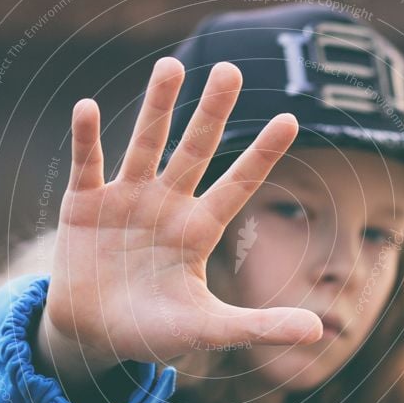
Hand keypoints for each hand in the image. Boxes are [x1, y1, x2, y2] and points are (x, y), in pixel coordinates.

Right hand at [37, 57, 322, 379]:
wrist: (92, 336)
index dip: (262, 154)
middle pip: (194, 150)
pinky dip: (86, 139)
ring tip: (170, 67)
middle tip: (230, 70)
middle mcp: (167, 205)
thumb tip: (319, 332)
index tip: (290, 119)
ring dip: (156, 108)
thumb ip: (260, 325)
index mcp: (198, 230)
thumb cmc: (153, 331)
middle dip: (212, 112)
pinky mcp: (84, 205)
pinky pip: (86, 165)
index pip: (237, 185)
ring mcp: (125, 199)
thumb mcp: (208, 329)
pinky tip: (86, 108)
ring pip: (145, 144)